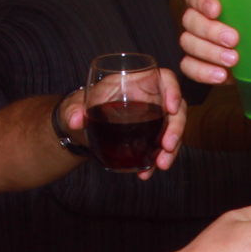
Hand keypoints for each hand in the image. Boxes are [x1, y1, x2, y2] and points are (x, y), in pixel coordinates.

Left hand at [61, 69, 187, 176]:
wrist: (82, 124)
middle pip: (175, 109)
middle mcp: (150, 99)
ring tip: (160, 165)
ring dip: (170, 150)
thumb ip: (74, 108)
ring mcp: (152, 119)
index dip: (173, 90)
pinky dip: (154, 161)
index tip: (171, 108)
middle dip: (176, 129)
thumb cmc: (84, 104)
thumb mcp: (77, 104)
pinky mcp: (149, 137)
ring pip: (171, 131)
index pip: (164, 78)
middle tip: (167, 146)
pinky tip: (145, 172)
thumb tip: (74, 119)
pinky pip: (159, 148)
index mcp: (137, 82)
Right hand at [178, 0, 238, 86]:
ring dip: (210, 53)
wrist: (237, 36)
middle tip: (234, 39)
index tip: (217, 9)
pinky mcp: (196, 61)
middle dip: (211, 31)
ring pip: (188, 44)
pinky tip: (221, 75)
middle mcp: (195, 17)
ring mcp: (193, 40)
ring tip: (233, 60)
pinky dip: (202, 72)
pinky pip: (189, 67)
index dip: (204, 2)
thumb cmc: (244, 12)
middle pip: (191, 21)